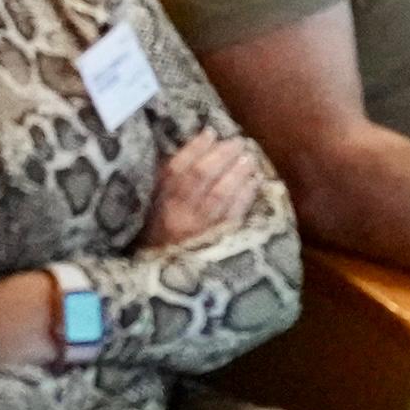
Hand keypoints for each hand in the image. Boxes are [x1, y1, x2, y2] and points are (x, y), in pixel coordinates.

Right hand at [139, 129, 263, 252]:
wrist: (167, 277)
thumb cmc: (159, 234)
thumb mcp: (153, 206)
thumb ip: (166, 180)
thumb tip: (196, 147)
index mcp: (159, 202)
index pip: (175, 169)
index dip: (195, 148)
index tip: (211, 132)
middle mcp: (178, 213)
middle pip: (201, 177)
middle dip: (222, 156)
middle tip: (238, 141)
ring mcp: (199, 229)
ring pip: (219, 194)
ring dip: (237, 172)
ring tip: (249, 158)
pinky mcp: (218, 242)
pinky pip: (234, 215)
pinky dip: (246, 195)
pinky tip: (255, 181)